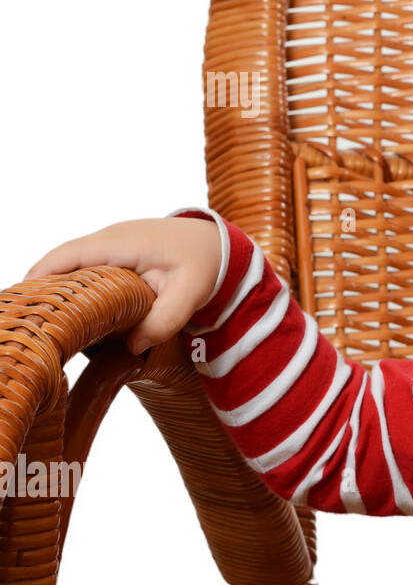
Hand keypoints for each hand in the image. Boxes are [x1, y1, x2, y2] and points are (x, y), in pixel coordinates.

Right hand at [22, 217, 222, 354]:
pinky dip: (71, 286)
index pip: (67, 256)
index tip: (23, 305)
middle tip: (29, 324)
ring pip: (69, 264)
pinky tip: (68, 313)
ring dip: (55, 289)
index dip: (40, 278)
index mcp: (121, 243)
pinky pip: (82, 267)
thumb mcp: (192, 292)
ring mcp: (109, 242)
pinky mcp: (113, 252)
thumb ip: (166, 319)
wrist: (217, 245)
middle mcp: (109, 238)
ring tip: (42, 323)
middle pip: (59, 261)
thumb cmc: (205, 264)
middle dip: (40, 289)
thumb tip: (132, 347)